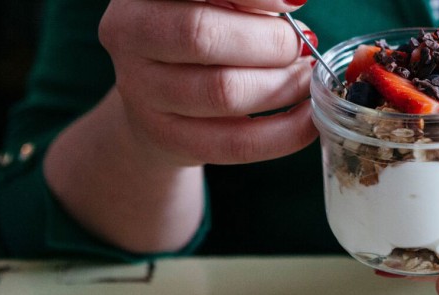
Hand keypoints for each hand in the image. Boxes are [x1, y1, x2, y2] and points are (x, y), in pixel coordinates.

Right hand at [43, 0, 318, 252]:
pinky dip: (285, 131)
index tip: (296, 2)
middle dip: (271, 41)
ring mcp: (143, 93)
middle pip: (203, 36)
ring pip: (224, 92)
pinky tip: (308, 116)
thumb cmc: (199, 32)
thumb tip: (293, 3)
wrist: (158, 96)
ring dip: (282, 85)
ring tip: (305, 77)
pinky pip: (237, 143)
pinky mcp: (169, 138)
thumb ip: (245, 2)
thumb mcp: (215, 4)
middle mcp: (130, 37)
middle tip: (302, 44)